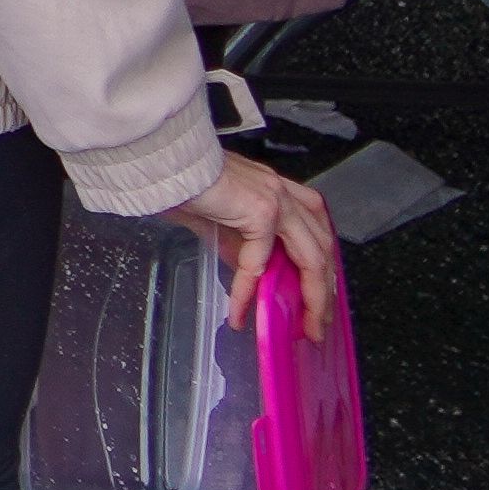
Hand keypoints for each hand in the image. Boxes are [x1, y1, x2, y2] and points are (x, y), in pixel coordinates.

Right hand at [165, 150, 343, 343]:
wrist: (163, 161)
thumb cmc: (180, 182)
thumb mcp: (217, 219)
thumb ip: (238, 244)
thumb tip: (252, 274)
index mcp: (275, 189)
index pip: (314, 230)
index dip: (319, 266)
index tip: (315, 296)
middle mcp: (283, 191)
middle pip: (322, 246)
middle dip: (325, 289)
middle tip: (320, 322)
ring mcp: (276, 200)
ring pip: (312, 257)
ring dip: (312, 297)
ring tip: (306, 328)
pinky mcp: (261, 211)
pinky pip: (260, 262)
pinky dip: (247, 291)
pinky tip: (238, 311)